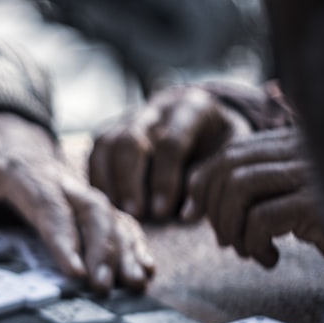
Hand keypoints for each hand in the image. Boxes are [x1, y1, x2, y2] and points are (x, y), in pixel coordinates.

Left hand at [0, 111, 153, 291]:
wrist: (0, 133)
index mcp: (15, 173)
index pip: (42, 204)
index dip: (61, 237)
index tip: (74, 271)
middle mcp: (52, 176)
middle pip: (86, 207)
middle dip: (101, 245)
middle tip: (106, 286)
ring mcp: (74, 187)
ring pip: (109, 212)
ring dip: (123, 246)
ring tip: (134, 282)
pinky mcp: (87, 200)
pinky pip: (118, 217)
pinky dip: (133, 241)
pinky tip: (145, 270)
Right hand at [90, 85, 252, 219]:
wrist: (205, 122)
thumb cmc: (219, 147)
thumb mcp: (229, 157)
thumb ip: (209, 181)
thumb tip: (187, 215)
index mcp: (192, 108)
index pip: (171, 143)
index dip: (165, 180)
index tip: (163, 212)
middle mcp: (157, 108)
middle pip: (130, 140)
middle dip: (130, 181)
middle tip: (136, 214)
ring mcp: (130, 116)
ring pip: (107, 143)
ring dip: (108, 182)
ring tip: (118, 212)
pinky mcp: (112, 130)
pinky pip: (95, 153)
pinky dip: (97, 179)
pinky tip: (106, 204)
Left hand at [182, 128, 323, 275]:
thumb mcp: (286, 200)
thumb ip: (250, 192)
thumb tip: (192, 209)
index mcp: (293, 143)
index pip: (230, 152)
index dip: (202, 184)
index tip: (194, 214)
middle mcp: (303, 149)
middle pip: (228, 167)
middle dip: (214, 210)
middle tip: (226, 241)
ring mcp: (313, 173)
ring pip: (239, 188)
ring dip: (231, 227)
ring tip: (247, 250)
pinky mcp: (319, 203)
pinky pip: (262, 218)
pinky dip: (254, 244)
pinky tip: (270, 259)